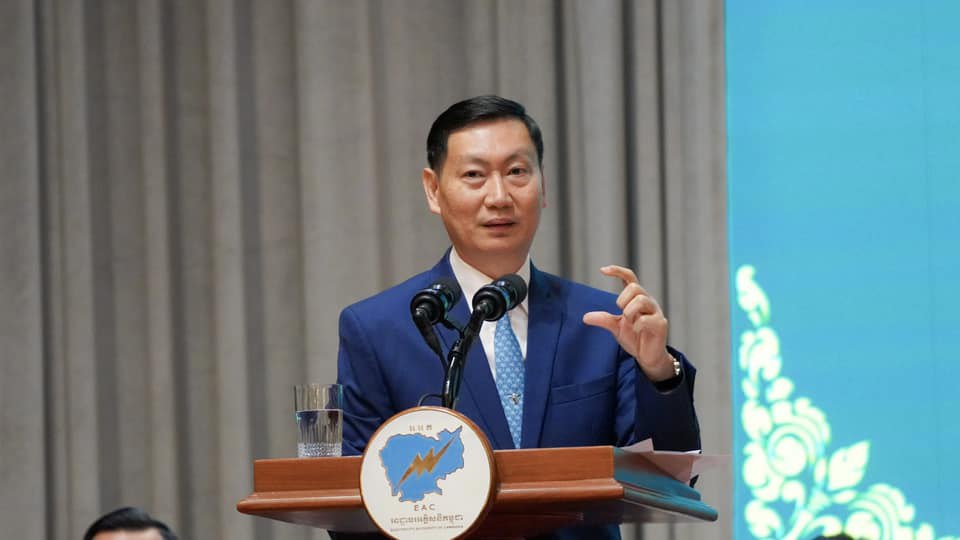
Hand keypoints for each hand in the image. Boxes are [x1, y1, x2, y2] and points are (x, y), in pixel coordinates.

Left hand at [582, 265, 675, 381]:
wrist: (647, 356)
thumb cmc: (635, 338)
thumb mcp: (616, 327)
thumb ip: (603, 320)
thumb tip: (585, 317)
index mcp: (637, 299)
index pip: (630, 278)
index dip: (618, 271)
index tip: (602, 270)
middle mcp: (648, 302)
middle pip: (635, 287)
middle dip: (623, 299)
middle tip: (621, 313)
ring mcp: (656, 312)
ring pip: (641, 300)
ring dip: (629, 311)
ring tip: (629, 322)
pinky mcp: (660, 325)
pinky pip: (646, 320)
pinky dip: (636, 326)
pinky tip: (637, 331)